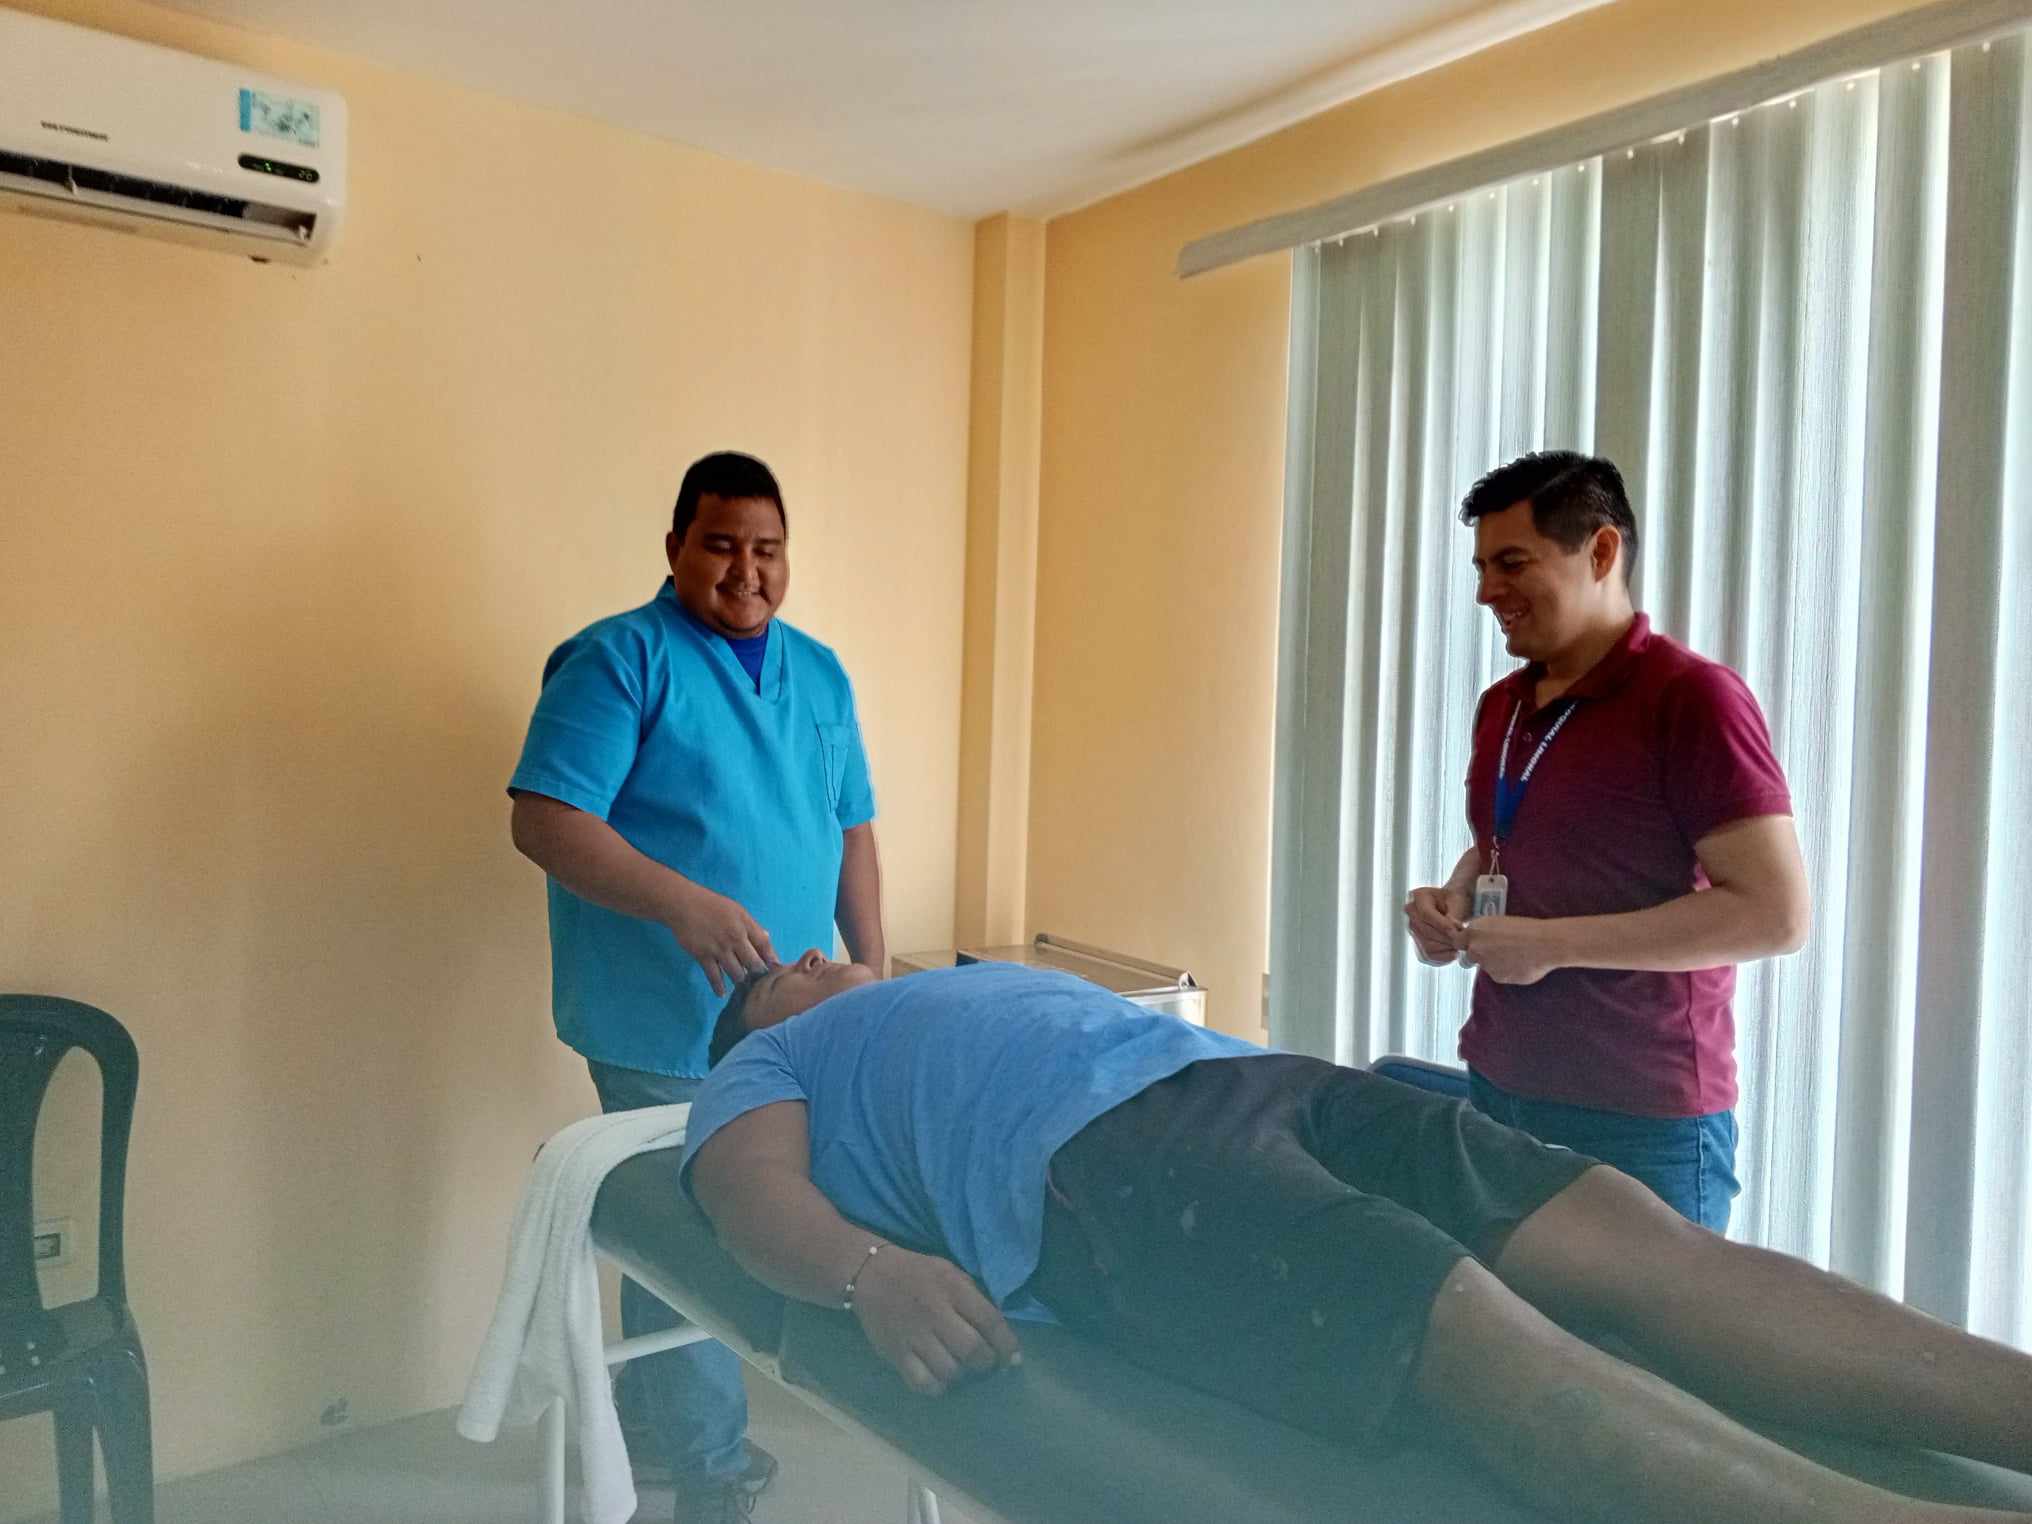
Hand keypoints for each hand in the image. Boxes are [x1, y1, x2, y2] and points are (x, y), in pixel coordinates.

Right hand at [666, 886, 776, 995]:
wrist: (684, 904)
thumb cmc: (712, 906)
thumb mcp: (737, 910)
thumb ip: (752, 926)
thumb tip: (767, 938)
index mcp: (745, 925)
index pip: (764, 945)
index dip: (771, 959)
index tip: (775, 971)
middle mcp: (735, 938)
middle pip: (753, 963)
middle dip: (758, 975)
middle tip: (759, 984)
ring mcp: (719, 948)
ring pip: (736, 973)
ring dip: (740, 981)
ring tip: (743, 988)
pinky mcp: (703, 956)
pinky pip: (714, 976)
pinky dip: (718, 986)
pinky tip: (721, 993)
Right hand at [849, 1246, 1021, 1396]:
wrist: (870, 1274)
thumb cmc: (918, 1274)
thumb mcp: (951, 1273)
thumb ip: (974, 1298)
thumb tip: (999, 1330)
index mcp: (953, 1289)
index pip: (990, 1321)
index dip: (1007, 1345)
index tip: (1013, 1360)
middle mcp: (934, 1313)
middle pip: (972, 1350)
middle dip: (987, 1364)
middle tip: (987, 1365)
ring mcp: (913, 1335)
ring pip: (949, 1370)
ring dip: (963, 1376)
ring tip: (963, 1370)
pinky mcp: (895, 1353)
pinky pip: (922, 1383)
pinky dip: (937, 1387)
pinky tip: (941, 1379)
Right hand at [1405, 885, 1469, 964]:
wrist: (1454, 907)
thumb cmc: (1456, 900)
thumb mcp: (1458, 901)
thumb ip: (1454, 913)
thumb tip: (1450, 930)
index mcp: (1419, 897)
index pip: (1426, 914)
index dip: (1441, 924)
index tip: (1456, 930)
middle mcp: (1411, 913)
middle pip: (1426, 931)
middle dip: (1447, 937)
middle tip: (1463, 939)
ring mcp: (1413, 930)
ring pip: (1427, 945)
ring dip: (1446, 947)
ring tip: (1460, 944)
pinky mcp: (1418, 943)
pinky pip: (1428, 956)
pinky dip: (1443, 956)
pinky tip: (1454, 952)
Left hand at [1454, 915, 1560, 985]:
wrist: (1544, 943)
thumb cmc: (1526, 928)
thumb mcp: (1499, 922)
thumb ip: (1482, 933)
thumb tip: (1474, 940)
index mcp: (1474, 931)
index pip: (1457, 942)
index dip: (1466, 943)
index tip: (1472, 944)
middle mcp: (1475, 949)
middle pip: (1470, 956)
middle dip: (1480, 955)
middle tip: (1498, 950)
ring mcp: (1486, 965)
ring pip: (1487, 966)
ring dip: (1496, 963)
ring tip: (1516, 955)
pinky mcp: (1498, 977)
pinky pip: (1499, 975)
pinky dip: (1507, 971)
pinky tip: (1521, 963)